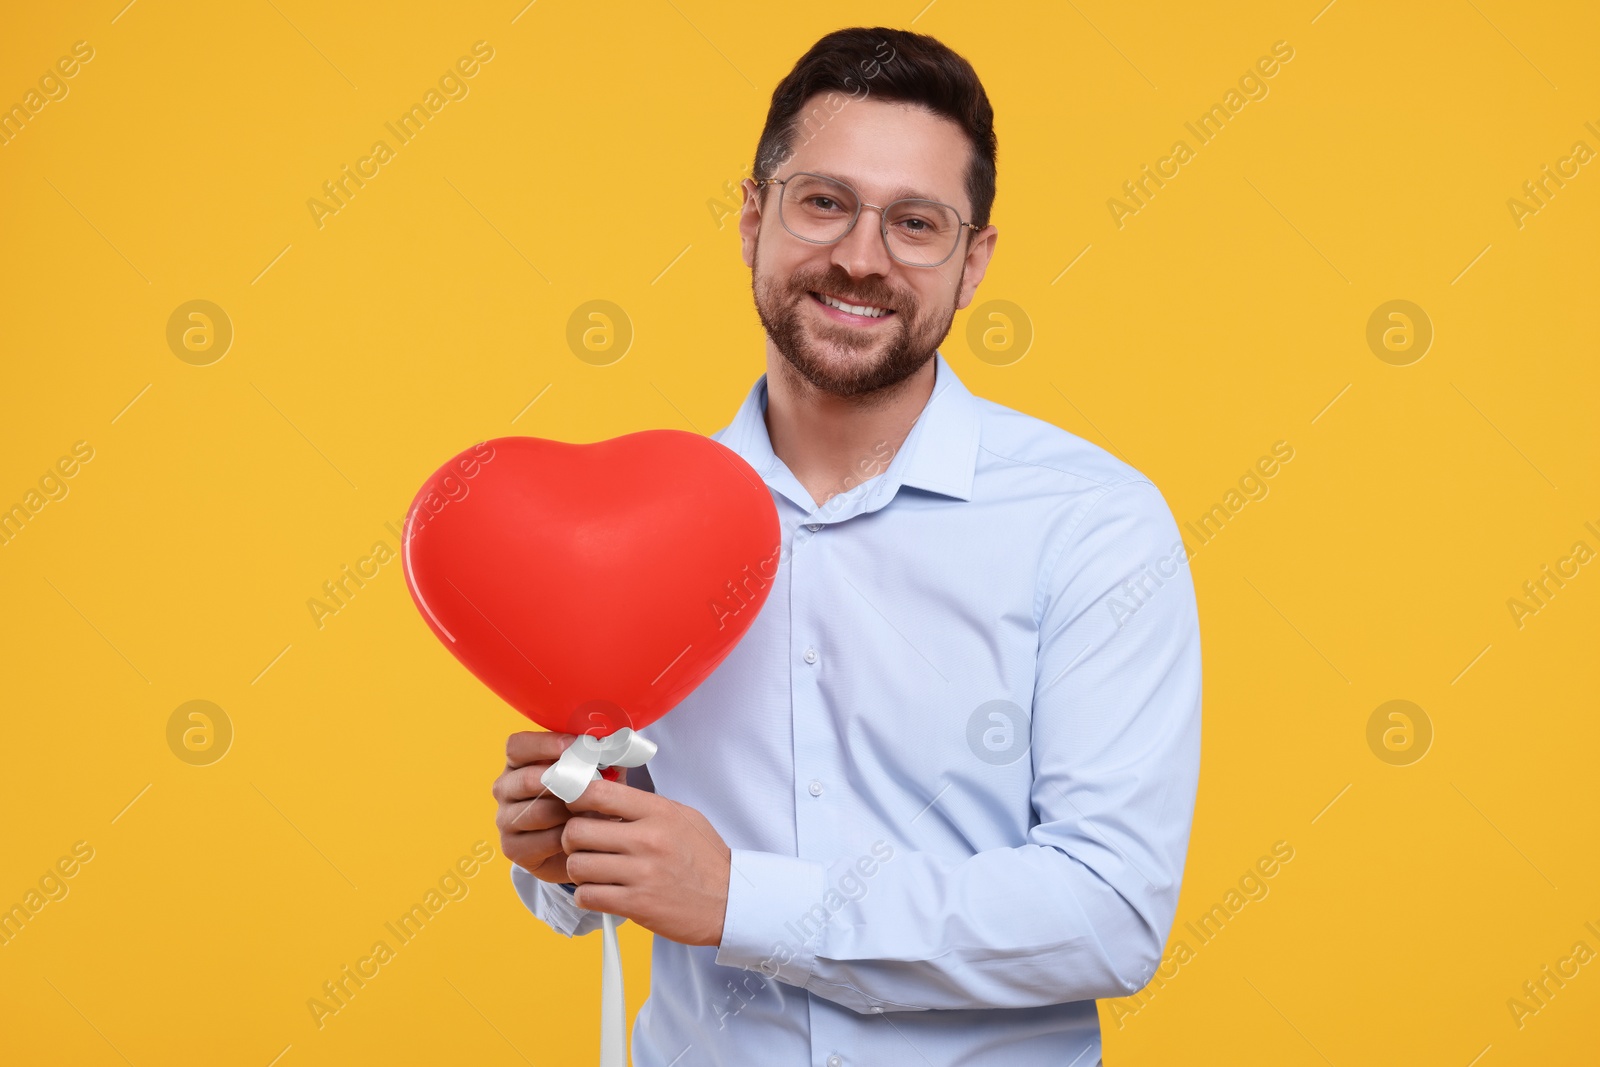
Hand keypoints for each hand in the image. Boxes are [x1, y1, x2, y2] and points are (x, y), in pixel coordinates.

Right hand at [493, 731, 628, 883]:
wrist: (578, 847)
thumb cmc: (584, 802)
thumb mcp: (593, 776)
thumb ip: (599, 758)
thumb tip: (610, 746)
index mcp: (518, 763)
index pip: (517, 746)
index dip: (542, 744)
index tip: (572, 745)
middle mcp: (505, 789)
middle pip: (526, 779)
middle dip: (561, 781)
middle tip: (588, 784)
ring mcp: (504, 819)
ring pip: (536, 812)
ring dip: (567, 812)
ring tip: (589, 811)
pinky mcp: (512, 848)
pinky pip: (541, 840)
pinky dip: (565, 838)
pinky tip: (580, 835)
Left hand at [562, 777, 730, 946]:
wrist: (729, 901)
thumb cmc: (702, 857)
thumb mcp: (681, 816)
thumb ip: (642, 805)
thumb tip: (600, 795)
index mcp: (658, 811)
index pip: (598, 793)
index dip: (574, 798)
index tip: (573, 806)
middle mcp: (648, 839)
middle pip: (577, 831)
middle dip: (571, 839)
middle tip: (581, 845)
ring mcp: (641, 873)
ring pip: (577, 866)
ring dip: (578, 870)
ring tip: (593, 871)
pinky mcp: (636, 904)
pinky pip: (587, 896)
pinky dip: (586, 896)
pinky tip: (600, 892)